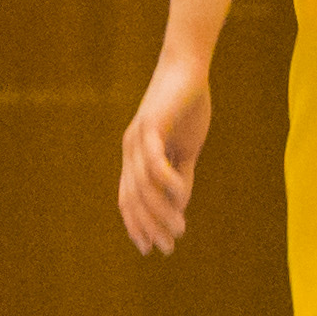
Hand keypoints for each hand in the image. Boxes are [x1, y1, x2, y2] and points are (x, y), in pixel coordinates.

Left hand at [118, 54, 212, 252]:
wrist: (188, 67)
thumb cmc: (187, 105)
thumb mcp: (186, 148)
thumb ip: (181, 176)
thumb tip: (179, 206)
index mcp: (135, 156)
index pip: (129, 199)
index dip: (137, 225)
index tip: (150, 248)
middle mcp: (130, 150)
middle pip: (134, 198)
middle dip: (150, 226)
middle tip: (167, 248)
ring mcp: (138, 137)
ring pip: (144, 185)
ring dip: (161, 211)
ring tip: (179, 229)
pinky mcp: (151, 123)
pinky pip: (154, 159)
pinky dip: (166, 181)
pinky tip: (180, 198)